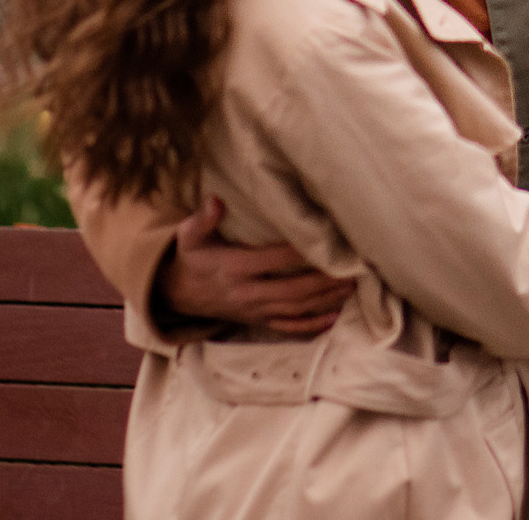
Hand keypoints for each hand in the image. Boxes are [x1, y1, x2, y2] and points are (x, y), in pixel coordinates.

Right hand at [157, 197, 352, 335]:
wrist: (175, 295)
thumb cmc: (189, 258)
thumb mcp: (188, 236)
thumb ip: (203, 219)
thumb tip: (215, 200)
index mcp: (234, 268)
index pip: (274, 260)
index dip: (302, 253)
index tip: (328, 242)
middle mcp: (247, 294)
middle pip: (294, 291)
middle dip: (325, 282)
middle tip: (353, 271)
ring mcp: (254, 311)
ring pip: (296, 310)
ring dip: (326, 301)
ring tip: (352, 289)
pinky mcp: (257, 322)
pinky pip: (288, 328)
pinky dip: (312, 325)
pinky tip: (334, 317)